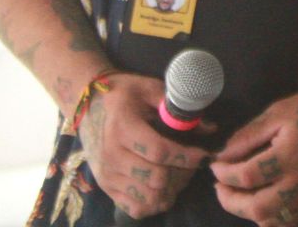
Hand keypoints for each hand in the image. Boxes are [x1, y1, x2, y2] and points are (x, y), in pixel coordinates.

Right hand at [79, 73, 208, 218]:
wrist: (87, 106)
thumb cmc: (125, 95)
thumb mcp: (150, 90)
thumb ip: (178, 109)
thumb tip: (210, 128)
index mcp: (123, 128)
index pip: (159, 151)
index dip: (187, 157)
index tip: (205, 155)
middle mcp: (112, 155)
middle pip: (156, 178)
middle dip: (182, 173)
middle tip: (193, 164)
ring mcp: (107, 174)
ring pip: (148, 196)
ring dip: (170, 190)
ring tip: (180, 176)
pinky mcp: (106, 188)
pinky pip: (134, 208)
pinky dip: (154, 203)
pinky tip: (164, 189)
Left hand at [211, 87, 297, 226]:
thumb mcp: (280, 112)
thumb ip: (248, 135)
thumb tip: (221, 155)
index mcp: (291, 154)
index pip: (247, 176)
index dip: (224, 174)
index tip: (215, 165)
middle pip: (256, 207)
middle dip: (230, 200)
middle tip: (220, 187)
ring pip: (270, 221)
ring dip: (247, 211)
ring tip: (239, 195)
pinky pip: (288, 223)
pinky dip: (269, 219)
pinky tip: (262, 203)